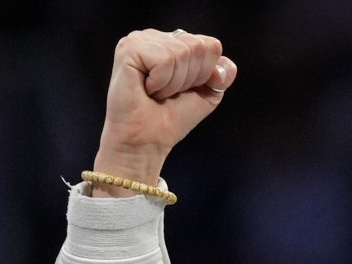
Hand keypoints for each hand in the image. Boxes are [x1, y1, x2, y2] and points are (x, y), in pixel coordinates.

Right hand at [92, 29, 237, 196]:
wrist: (148, 139)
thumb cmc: (172, 116)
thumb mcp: (207, 93)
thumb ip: (222, 74)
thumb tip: (223, 67)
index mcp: (174, 42)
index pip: (211, 45)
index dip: (205, 74)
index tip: (184, 89)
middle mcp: (156, 36)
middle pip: (199, 47)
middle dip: (190, 78)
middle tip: (168, 93)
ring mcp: (140, 39)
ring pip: (182, 52)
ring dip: (174, 83)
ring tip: (156, 92)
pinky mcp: (128, 48)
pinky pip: (165, 59)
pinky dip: (162, 82)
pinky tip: (146, 89)